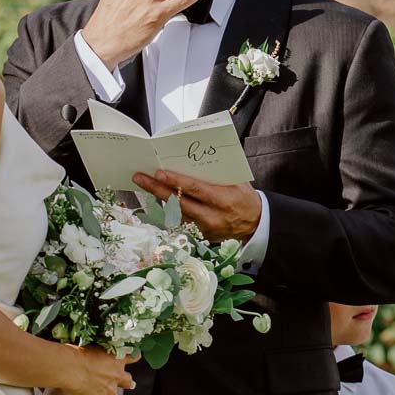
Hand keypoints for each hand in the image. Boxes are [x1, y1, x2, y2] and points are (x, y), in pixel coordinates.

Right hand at [57, 347, 136, 394]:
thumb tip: (85, 351)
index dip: (133, 358)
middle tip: (131, 385)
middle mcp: (114, 377)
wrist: (70, 367)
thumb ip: (94, 351)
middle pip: (126, 382)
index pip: (130, 358)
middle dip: (128, 384)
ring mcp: (106, 392)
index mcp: (115, 360)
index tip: (135, 357)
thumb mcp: (91, 346)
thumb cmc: (76, 353)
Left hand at [132, 170, 261, 244]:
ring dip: (158, 198)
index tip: (159, 173)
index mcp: (224, 201)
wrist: (254, 224)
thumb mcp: (238, 182)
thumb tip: (194, 159)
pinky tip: (156, 197)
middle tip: (140, 177)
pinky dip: (167, 208)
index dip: (176, 182)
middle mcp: (212, 216)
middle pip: (179, 202)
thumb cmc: (245, 198)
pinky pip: (179, 220)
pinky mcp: (199, 235)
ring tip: (143, 184)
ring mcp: (204, 228)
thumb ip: (218, 173)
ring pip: (175, 212)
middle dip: (157, 188)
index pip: (195, 190)